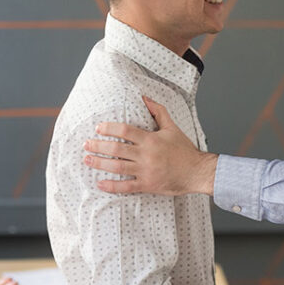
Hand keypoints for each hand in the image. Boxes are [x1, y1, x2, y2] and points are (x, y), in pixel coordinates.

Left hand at [83, 97, 216, 195]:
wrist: (197, 171)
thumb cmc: (185, 150)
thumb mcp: (172, 127)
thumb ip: (158, 111)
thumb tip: (145, 97)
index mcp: (151, 140)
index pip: (125, 131)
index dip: (109, 128)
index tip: (98, 129)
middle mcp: (146, 155)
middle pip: (116, 149)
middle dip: (98, 146)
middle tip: (86, 144)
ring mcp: (146, 171)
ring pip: (117, 167)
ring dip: (99, 163)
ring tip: (87, 159)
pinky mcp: (147, 185)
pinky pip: (126, 187)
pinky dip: (112, 186)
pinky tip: (100, 183)